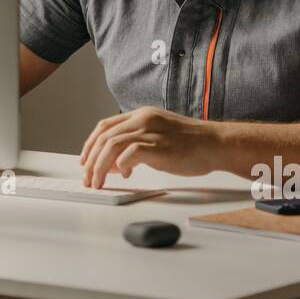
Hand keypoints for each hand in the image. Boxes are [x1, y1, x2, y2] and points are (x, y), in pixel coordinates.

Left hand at [79, 106, 225, 186]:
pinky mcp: (158, 146)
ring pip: (111, 145)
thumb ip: (136, 145)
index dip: (90, 144)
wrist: (215, 144)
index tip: (84, 160)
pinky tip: (125, 176)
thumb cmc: (191, 144)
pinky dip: (121, 166)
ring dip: (100, 167)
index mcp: (141, 115)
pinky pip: (129, 154)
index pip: (105, 126)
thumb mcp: (159, 137)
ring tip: (99, 183)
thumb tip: (114, 164)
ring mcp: (151, 132)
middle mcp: (143, 119)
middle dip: (91, 160)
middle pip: (104, 137)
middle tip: (88, 178)